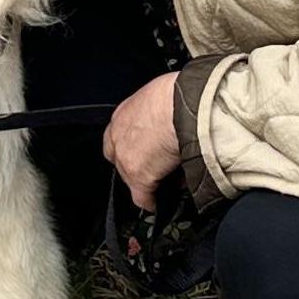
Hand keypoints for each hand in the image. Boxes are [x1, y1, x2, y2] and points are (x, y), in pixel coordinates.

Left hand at [104, 72, 182, 208]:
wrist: (181, 106)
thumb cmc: (178, 94)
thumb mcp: (162, 95)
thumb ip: (159, 111)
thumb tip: (172, 121)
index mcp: (124, 114)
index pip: (119, 136)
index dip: (134, 146)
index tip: (146, 151)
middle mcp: (118, 135)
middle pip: (120, 158)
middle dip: (136, 163)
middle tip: (155, 166)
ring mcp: (125, 158)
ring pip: (131, 177)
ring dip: (147, 179)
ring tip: (165, 182)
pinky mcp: (138, 177)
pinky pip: (142, 198)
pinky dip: (152, 202)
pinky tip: (160, 203)